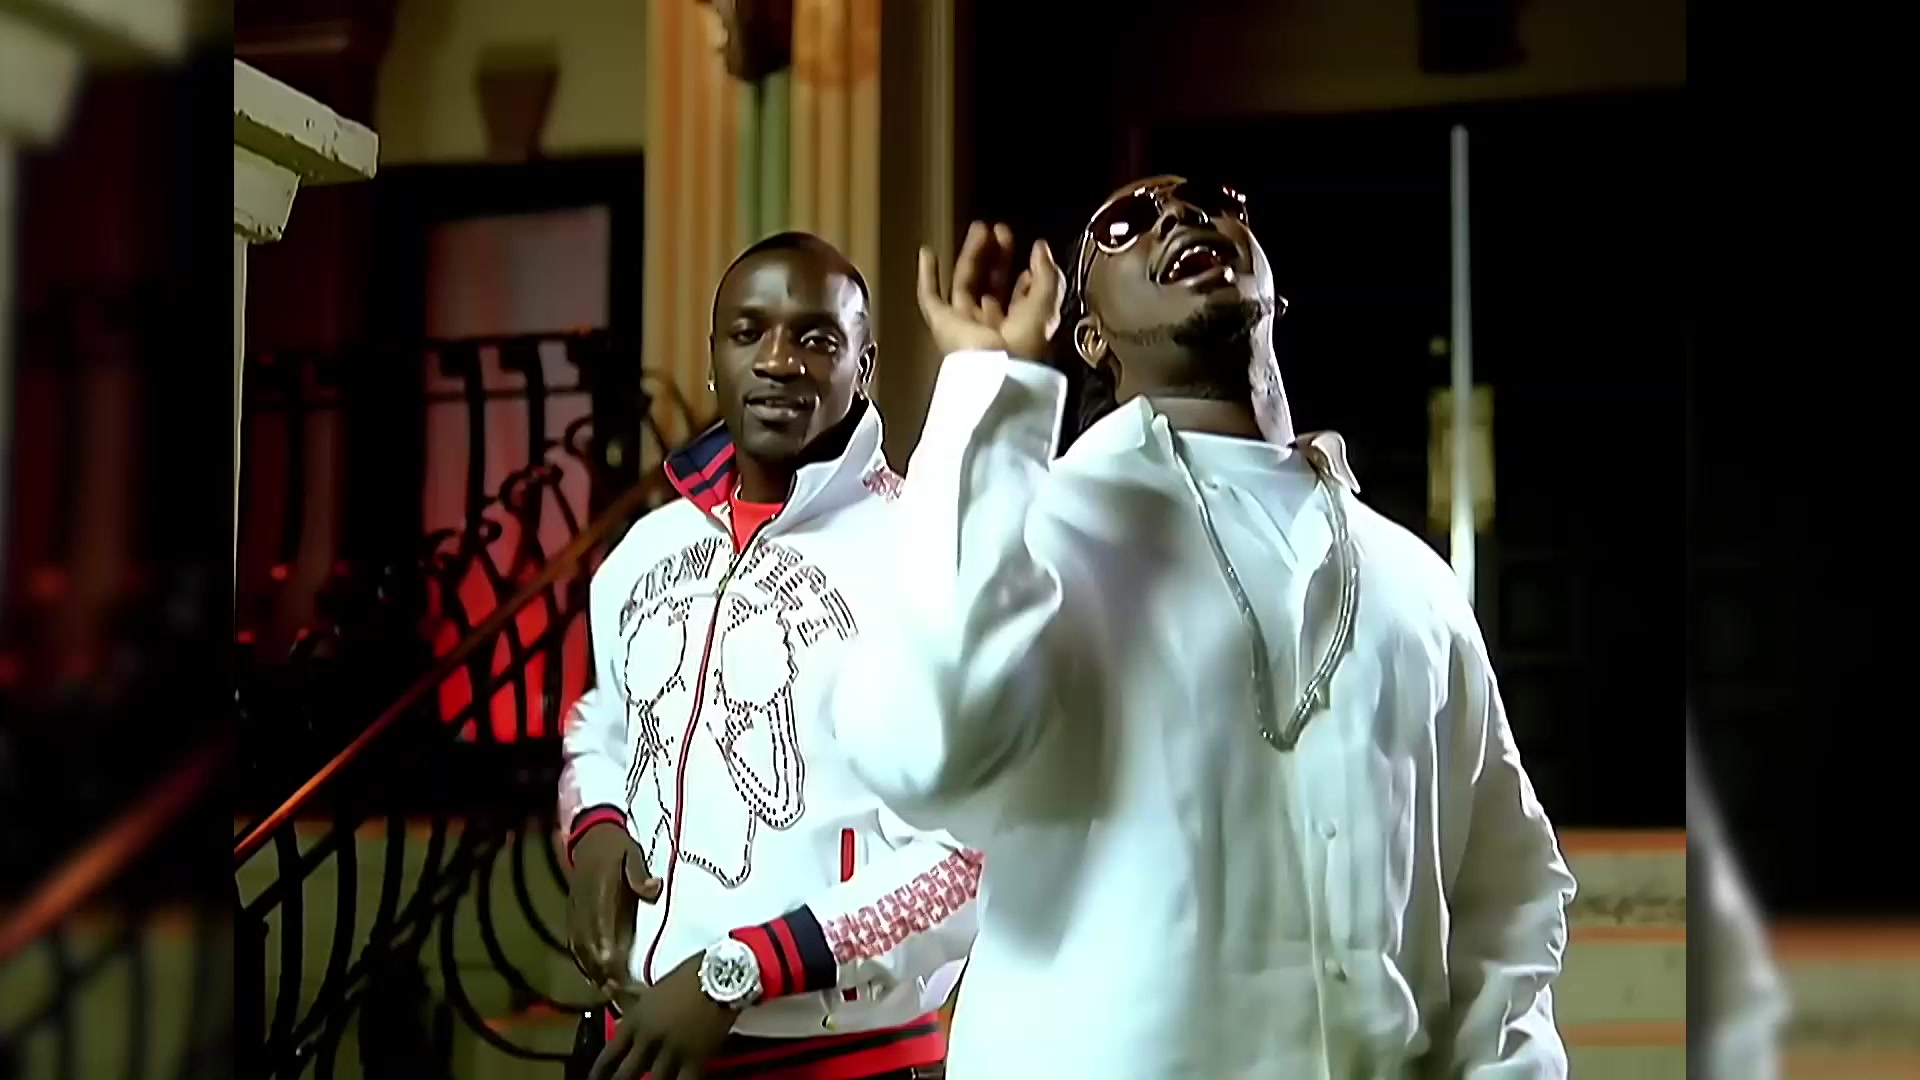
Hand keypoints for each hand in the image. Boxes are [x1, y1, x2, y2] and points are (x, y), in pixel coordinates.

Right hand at [567, 823, 661, 992]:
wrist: (591, 839)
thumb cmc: (617, 848)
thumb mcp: (632, 853)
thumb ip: (639, 873)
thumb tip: (653, 889)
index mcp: (599, 895)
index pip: (601, 931)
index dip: (610, 955)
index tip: (622, 974)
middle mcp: (584, 910)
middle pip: (591, 949)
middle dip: (605, 973)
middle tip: (623, 995)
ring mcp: (576, 916)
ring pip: (581, 951)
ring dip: (595, 972)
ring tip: (612, 993)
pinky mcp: (574, 918)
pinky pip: (575, 946)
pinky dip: (585, 963)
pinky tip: (596, 977)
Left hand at [589, 954, 736, 1079]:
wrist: (719, 974)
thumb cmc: (686, 978)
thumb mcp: (653, 991)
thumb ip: (633, 1009)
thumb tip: (617, 1026)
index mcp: (635, 1021)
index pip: (608, 1055)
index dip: (598, 1073)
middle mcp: (648, 1039)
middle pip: (626, 1074)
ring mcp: (672, 1050)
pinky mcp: (696, 1058)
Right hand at [917, 220, 1062, 360]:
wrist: (995, 368)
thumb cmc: (1024, 344)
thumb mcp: (1046, 302)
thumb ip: (1046, 272)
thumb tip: (1040, 246)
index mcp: (1019, 327)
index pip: (1020, 297)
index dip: (1025, 275)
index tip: (1030, 253)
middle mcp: (990, 326)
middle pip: (991, 284)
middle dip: (997, 256)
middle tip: (1000, 230)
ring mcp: (964, 324)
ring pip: (964, 283)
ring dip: (971, 255)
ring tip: (979, 228)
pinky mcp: (942, 323)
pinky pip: (929, 296)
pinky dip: (926, 274)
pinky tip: (927, 252)